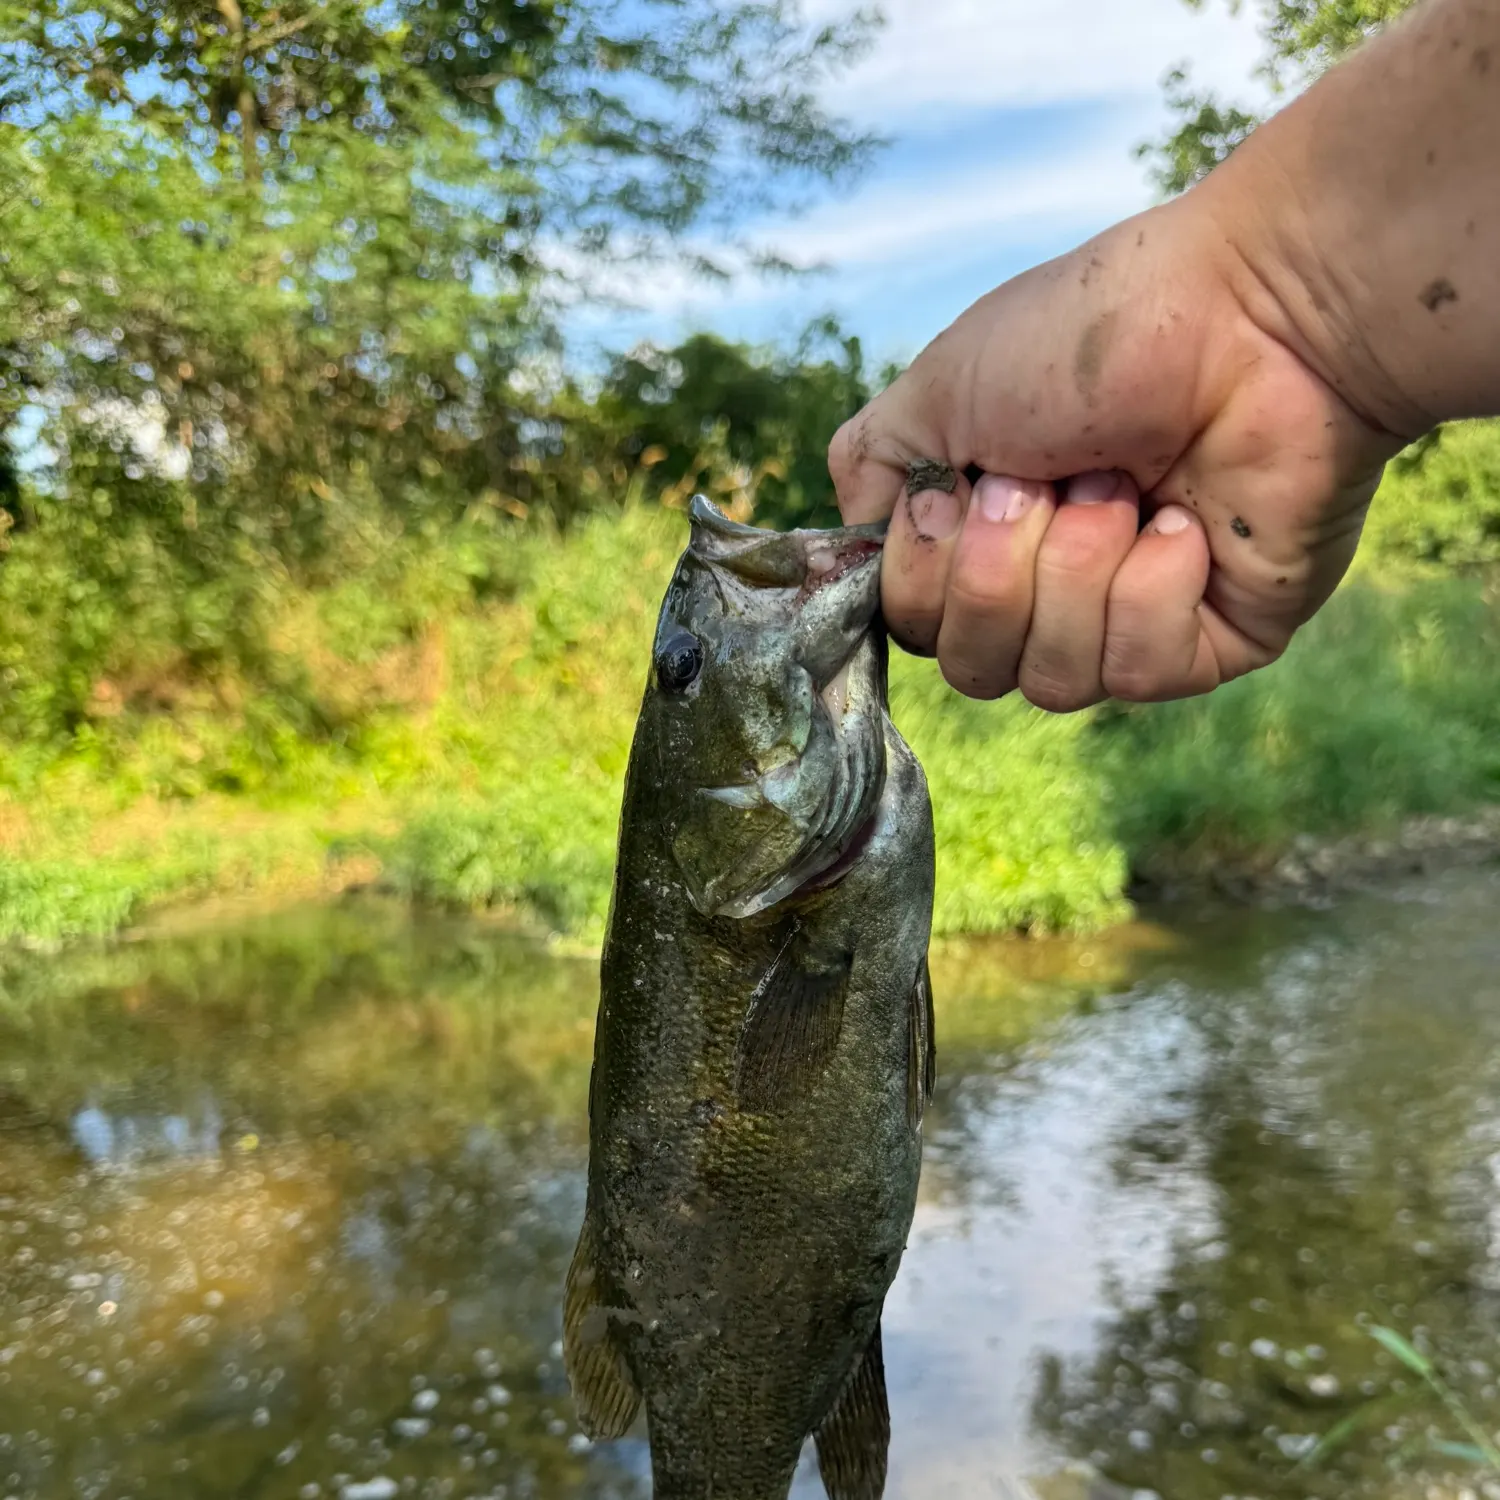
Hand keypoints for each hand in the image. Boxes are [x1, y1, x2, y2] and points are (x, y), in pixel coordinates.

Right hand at [828, 191, 1403, 709]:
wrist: (1252, 313)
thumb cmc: (1094, 338)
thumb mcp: (937, 388)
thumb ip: (870, 470)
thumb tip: (865, 547)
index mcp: (981, 538)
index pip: (912, 627)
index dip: (924, 573)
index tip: (963, 487)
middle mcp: (1046, 590)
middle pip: (970, 669)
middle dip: (999, 570)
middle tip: (1051, 478)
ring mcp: (1125, 622)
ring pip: (1049, 682)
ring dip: (1076, 567)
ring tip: (1125, 486)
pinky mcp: (1204, 646)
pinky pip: (1133, 672)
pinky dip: (1147, 586)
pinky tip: (1182, 521)